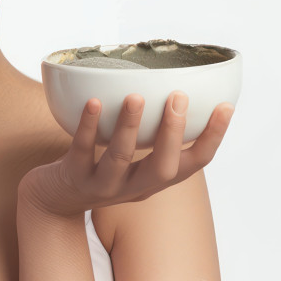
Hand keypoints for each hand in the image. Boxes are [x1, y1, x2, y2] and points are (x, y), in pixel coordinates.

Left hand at [19, 92, 235, 216]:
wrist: (54, 199)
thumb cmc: (101, 165)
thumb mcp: (134, 157)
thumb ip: (152, 133)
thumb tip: (175, 81)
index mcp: (155, 179)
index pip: (194, 163)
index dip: (213, 137)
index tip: (226, 106)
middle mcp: (134, 187)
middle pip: (163, 168)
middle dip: (172, 134)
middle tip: (178, 97)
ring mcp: (103, 185)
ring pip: (120, 160)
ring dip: (130, 127)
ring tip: (135, 96)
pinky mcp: (73, 177)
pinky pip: (81, 151)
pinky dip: (88, 126)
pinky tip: (93, 102)